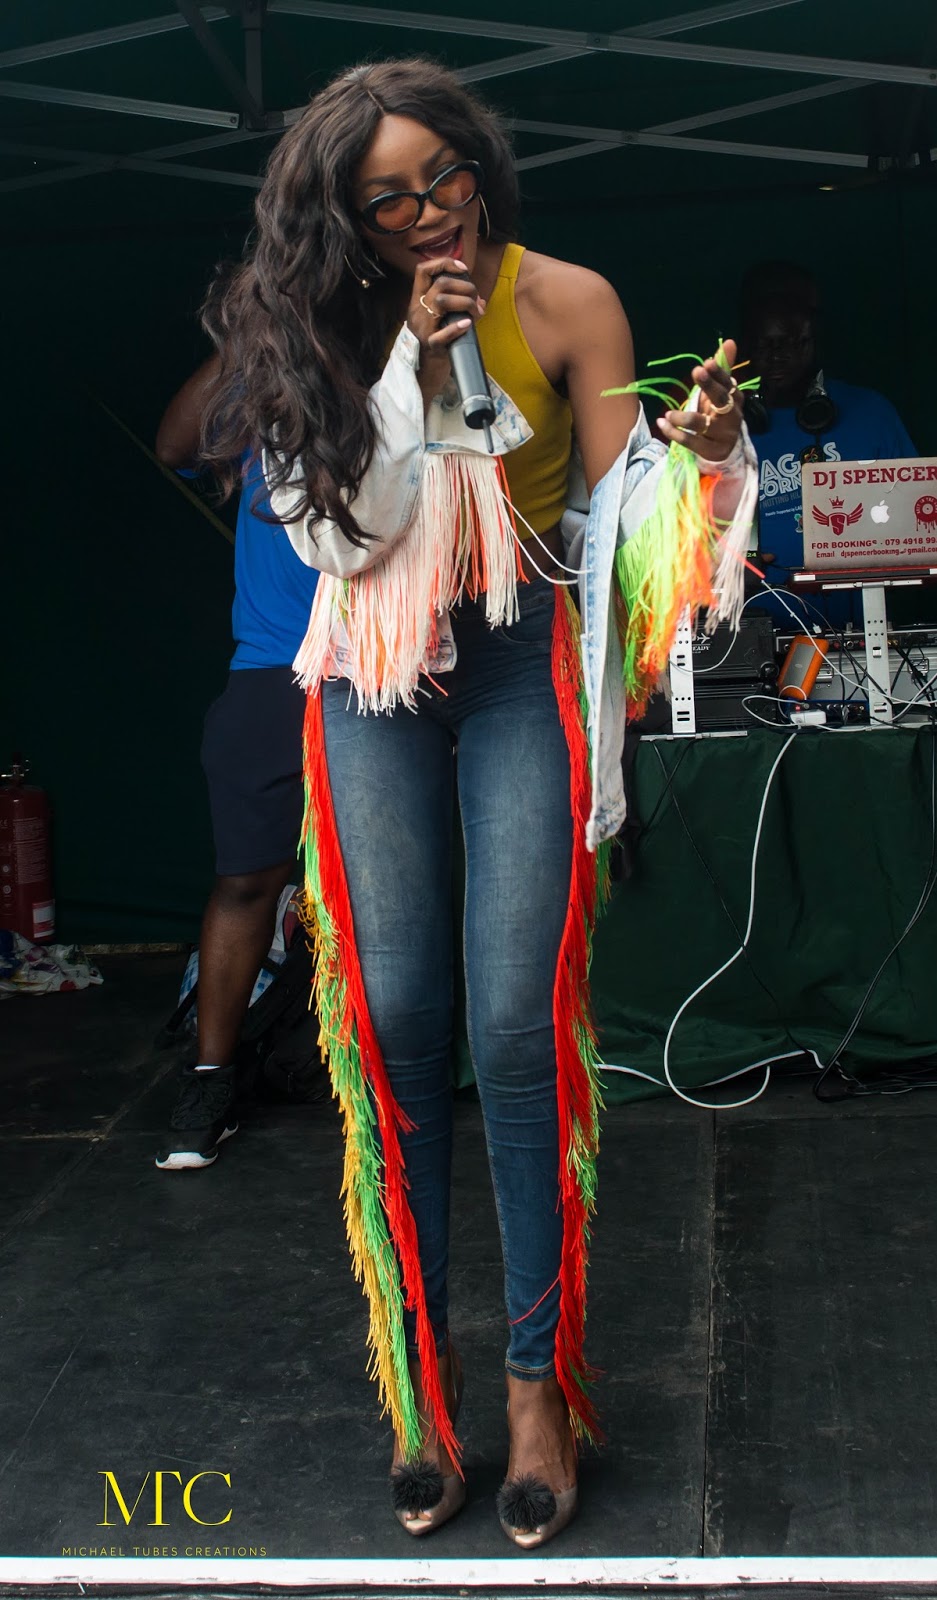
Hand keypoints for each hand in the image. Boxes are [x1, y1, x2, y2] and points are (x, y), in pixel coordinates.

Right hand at [406, 257, 485, 377]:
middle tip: (477, 300)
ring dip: (465, 303)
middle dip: (465, 287)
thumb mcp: (440, 320)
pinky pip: (441, 335)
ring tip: (477, 312)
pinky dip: (456, 328)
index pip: (423, 270)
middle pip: (440, 285)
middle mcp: (417, 311)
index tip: (463, 268)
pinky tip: (467, 325)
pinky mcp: (431, 347)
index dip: (444, 263)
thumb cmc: (434, 343)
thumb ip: (458, 307)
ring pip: (441, 302)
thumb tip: (481, 300)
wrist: (422, 373)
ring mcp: (423, 329)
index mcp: (418, 301)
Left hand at [657, 338, 742, 463]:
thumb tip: (730, 341)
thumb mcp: (719, 392)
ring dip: (683, 418)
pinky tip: (662, 424)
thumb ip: (723, 368)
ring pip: (702, 424)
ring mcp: (723, 435)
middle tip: (696, 371)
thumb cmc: (718, 414)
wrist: (724, 449)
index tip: (706, 362)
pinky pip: (691, 442)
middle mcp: (732, 416)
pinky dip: (674, 433)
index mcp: (735, 399)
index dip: (718, 373)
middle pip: (721, 400)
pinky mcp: (711, 451)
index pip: (727, 383)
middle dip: (709, 386)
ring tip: (668, 414)